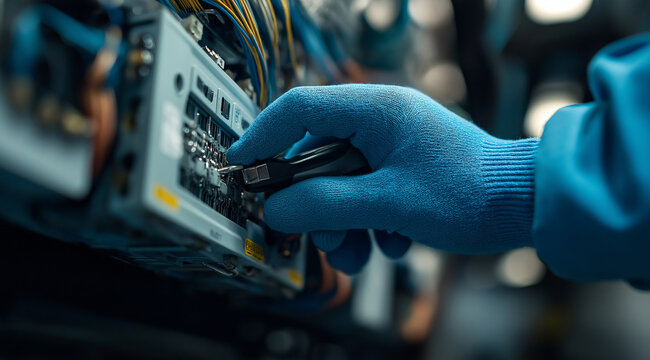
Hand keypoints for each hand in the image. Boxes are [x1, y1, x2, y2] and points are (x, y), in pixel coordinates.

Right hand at [227, 85, 538, 272]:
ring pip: (338, 184)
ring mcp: (390, 146)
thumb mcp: (389, 203)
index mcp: (375, 110)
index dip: (263, 136)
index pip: (299, 108)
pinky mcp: (400, 169)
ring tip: (360, 255)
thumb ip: (326, 205)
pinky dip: (369, 224)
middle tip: (317, 239)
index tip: (241, 166)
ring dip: (342, 224)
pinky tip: (395, 242)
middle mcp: (379, 122)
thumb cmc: (472, 193)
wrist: (528, 206)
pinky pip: (363, 195)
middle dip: (315, 206)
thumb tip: (277, 210)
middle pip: (316, 158)